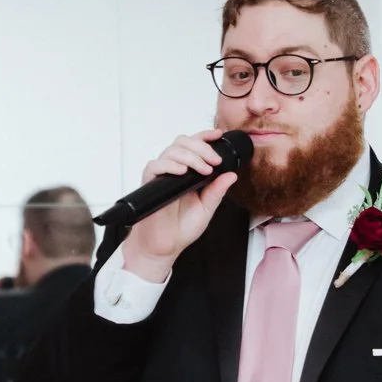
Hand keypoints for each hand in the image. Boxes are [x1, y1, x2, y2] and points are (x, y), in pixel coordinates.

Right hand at [121, 132, 239, 280]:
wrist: (165, 246)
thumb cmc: (181, 228)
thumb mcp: (207, 208)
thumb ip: (217, 191)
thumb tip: (231, 174)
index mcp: (188, 173)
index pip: (194, 145)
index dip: (204, 136)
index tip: (218, 135)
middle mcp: (174, 170)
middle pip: (183, 142)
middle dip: (201, 147)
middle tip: (214, 161)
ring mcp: (161, 175)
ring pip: (171, 150)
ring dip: (190, 156)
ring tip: (203, 169)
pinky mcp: (150, 183)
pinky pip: (155, 165)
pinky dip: (170, 165)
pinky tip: (182, 171)